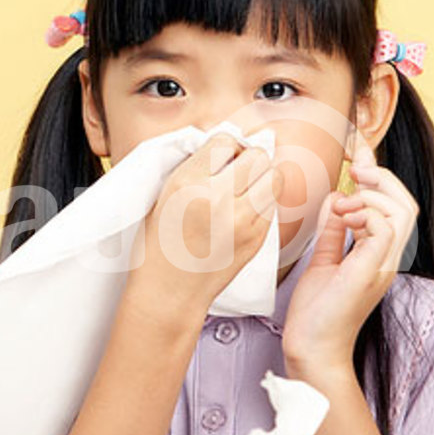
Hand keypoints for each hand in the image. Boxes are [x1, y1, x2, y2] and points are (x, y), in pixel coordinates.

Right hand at [130, 131, 282, 317]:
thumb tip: (227, 143)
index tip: (220, 156)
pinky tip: (243, 210)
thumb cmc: (159, 245)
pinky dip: (262, 200)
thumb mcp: (164, 196)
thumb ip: (195, 168)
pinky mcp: (257, 238)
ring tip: (245, 187)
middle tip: (236, 169)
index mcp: (187, 183)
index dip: (224, 146)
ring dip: (261, 176)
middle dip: (247, 157)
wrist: (168, 293)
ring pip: (273, 176)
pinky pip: (272, 204)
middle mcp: (217, 198)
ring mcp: (241, 220)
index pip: (224, 141)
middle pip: (256, 155)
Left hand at [281, 134, 418, 379]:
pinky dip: (365, 214)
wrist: (312, 347)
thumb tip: (335, 200)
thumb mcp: (324, 261)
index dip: (378, 174)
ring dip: (371, 196)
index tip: (358, 149)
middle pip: (407, 203)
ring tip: (344, 203)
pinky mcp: (373, 270)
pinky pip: (386, 228)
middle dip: (382, 177)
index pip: (392, 206)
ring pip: (402, 211)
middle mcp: (388, 258)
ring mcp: (385, 265)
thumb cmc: (317, 313)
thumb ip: (332, 232)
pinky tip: (344, 217)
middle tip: (354, 168)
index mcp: (378, 254)